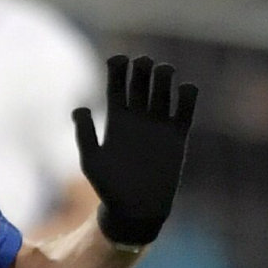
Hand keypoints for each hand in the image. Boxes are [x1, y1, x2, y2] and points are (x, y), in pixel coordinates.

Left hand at [71, 51, 198, 247]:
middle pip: (141, 82)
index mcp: (116, 120)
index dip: (117, 68)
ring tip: (163, 72)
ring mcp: (159, 125)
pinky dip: (188, 96)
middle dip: (143, 68)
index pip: (116, 85)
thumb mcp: (92, 161)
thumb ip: (85, 134)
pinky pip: (186, 109)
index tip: (117, 58)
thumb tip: (79, 108)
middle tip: (143, 63)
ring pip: (164, 90)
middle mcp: (138, 118)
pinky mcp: (178, 135)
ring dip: (164, 76)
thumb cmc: (109, 187)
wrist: (137, 208)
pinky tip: (185, 90)